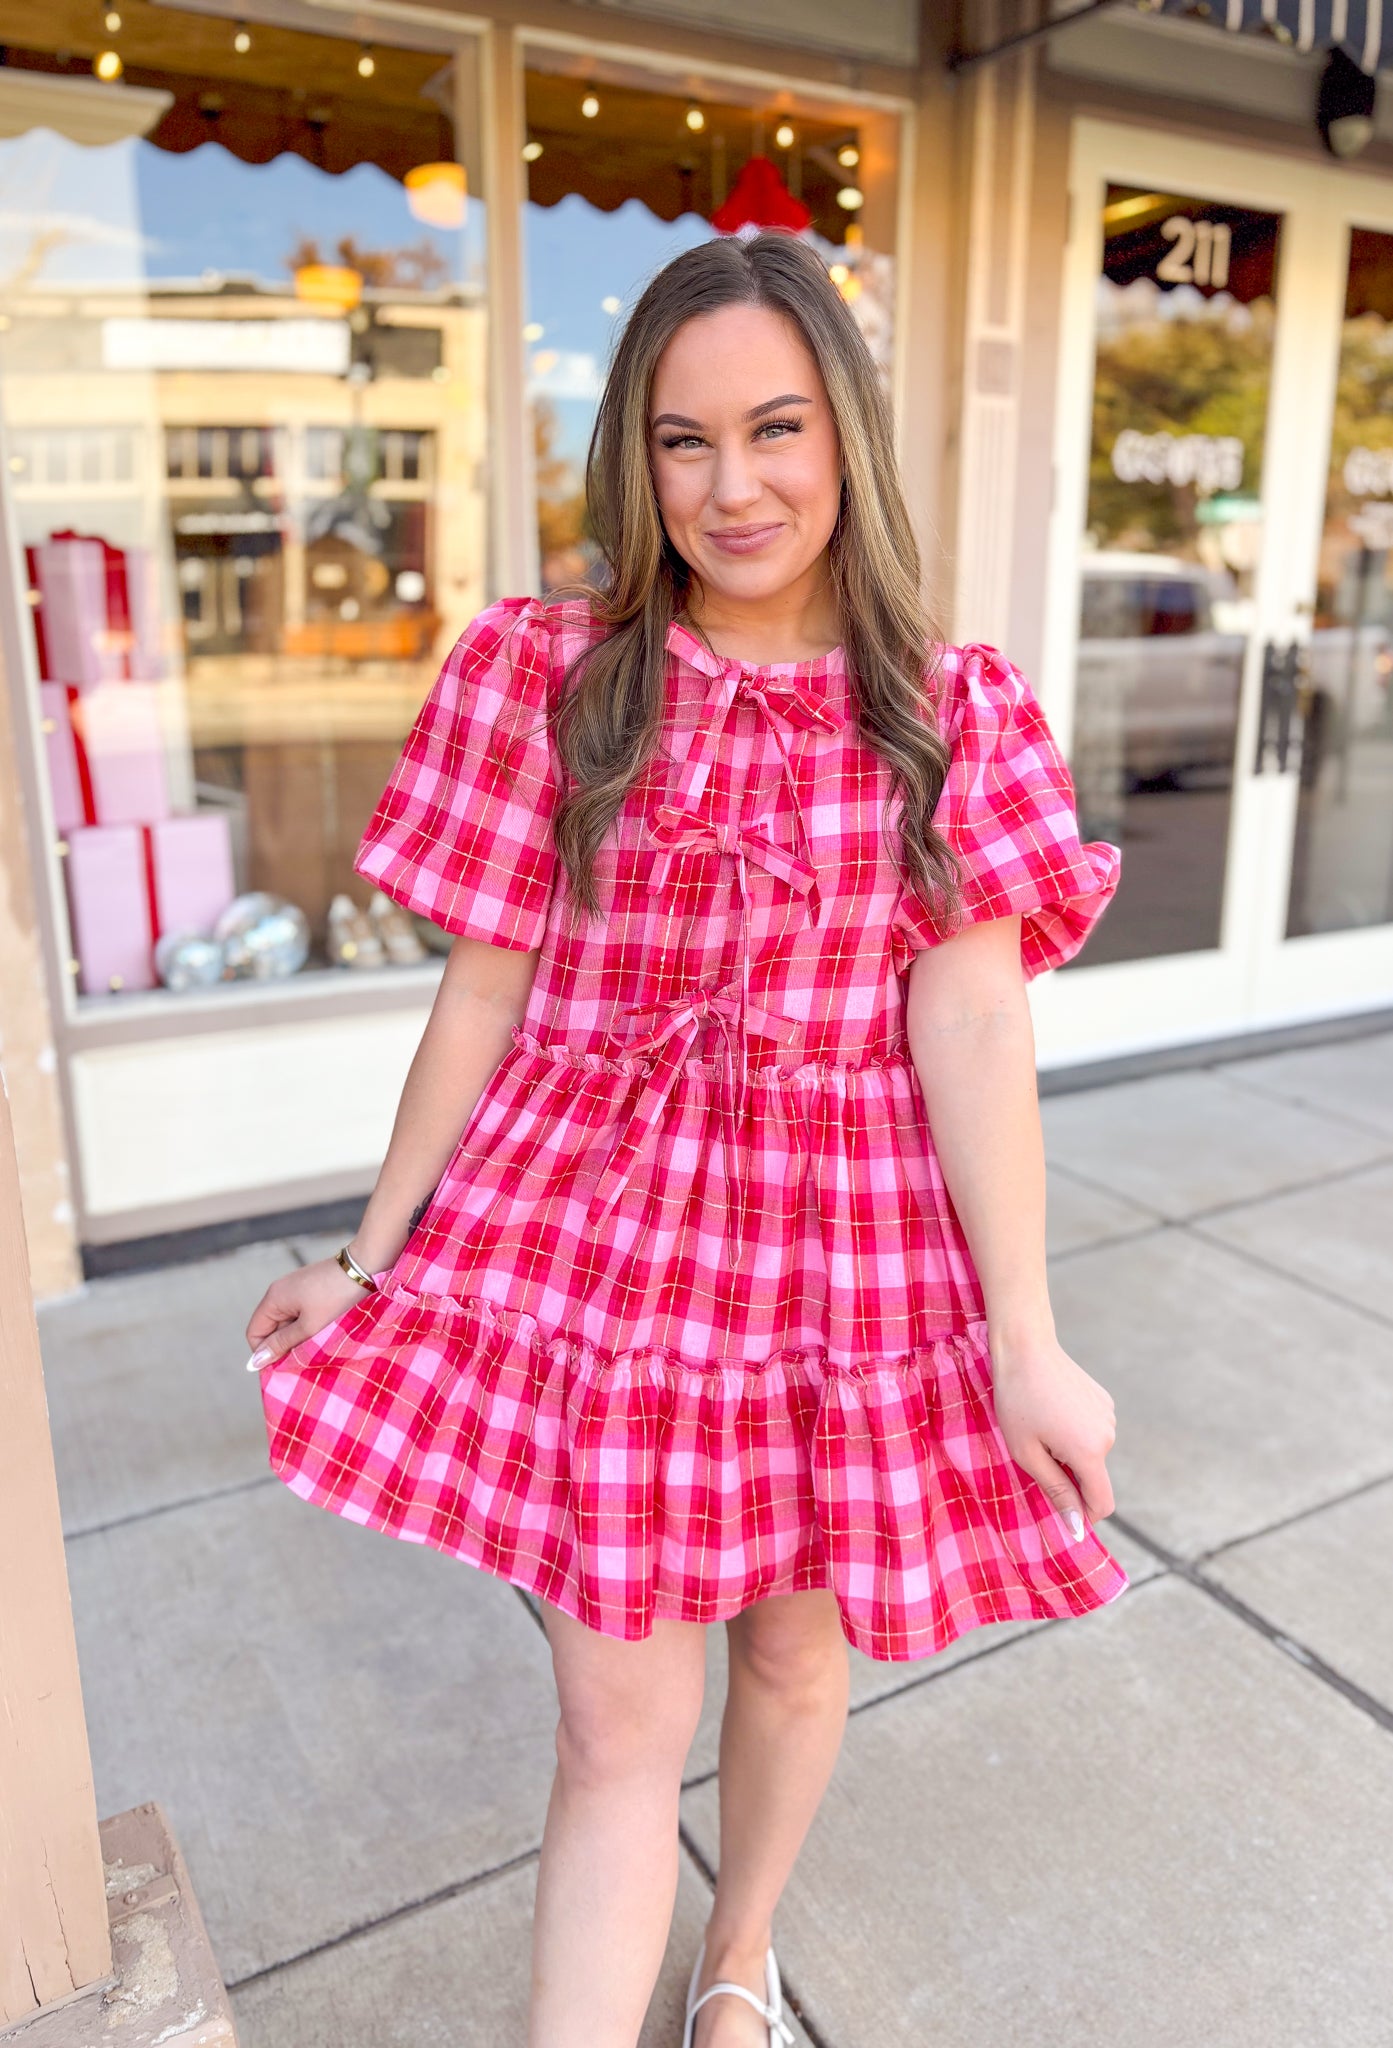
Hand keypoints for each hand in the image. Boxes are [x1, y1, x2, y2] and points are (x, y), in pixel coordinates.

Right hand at [244, 1258, 364, 1371]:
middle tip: (307, 1357)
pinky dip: (310, 1325)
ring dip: (300, 1336)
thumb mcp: (309, 1327)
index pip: (254, 1332)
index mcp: (273, 1298)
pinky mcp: (312, 1288)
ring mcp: (296, 1288)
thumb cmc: (338, 1298)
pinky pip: (302, 1313)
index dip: (265, 1353)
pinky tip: (327, 1330)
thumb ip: (282, 1344)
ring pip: (289, 1322)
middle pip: (271, 1328)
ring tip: (320, 1343)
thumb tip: (255, 1361)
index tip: (285, 1367)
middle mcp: (280, 1291)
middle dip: (285, 1345)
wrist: (367, 1268)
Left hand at [989, 1334, 1116, 1538]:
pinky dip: (1075, 1431)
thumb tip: (1077, 1529)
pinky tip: (1052, 1409)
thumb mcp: (1027, 1453)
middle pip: (1093, 1476)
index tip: (1059, 1507)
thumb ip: (1056, 1491)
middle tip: (1035, 1449)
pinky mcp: (1104, 1400)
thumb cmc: (1017, 1402)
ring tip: (1041, 1425)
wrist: (1026, 1349)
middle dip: (1068, 1475)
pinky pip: (1091, 1430)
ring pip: (1091, 1453)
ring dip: (1070, 1451)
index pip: (1102, 1504)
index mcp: (1090, 1453)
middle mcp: (1108, 1436)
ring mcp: (1109, 1416)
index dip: (1083, 1515)